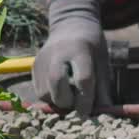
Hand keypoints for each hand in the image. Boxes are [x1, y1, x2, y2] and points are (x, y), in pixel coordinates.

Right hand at [33, 0, 111, 115]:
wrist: (71, 25)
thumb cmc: (91, 46)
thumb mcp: (102, 61)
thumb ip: (103, 88)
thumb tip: (104, 113)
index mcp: (80, 49)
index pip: (83, 78)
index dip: (86, 99)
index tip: (88, 112)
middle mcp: (58, 51)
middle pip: (57, 82)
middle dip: (67, 101)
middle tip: (76, 103)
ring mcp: (43, 58)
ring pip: (44, 92)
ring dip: (57, 101)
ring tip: (69, 95)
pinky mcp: (34, 65)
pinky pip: (39, 91)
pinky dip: (50, 97)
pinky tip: (60, 90)